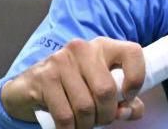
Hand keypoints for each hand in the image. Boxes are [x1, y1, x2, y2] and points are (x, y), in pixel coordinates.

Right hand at [1, 38, 145, 127]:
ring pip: (85, 106)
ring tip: (86, 124)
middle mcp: (83, 49)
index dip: (136, 79)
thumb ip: (124, 100)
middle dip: (107, 114)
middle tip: (102, 120)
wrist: (31, 85)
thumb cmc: (75, 86)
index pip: (133, 53)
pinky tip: (71, 128)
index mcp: (104, 46)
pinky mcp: (43, 78)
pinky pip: (65, 115)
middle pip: (106, 90)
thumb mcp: (102, 86)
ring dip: (88, 123)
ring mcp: (61, 61)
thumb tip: (130, 112)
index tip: (128, 98)